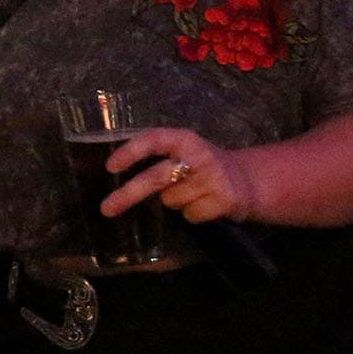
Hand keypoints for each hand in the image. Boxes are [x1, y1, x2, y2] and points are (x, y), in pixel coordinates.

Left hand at [101, 127, 258, 224]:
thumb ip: (158, 160)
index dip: (131, 152)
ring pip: (171, 201)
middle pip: (156, 177)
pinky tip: (205, 204)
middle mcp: (198, 155)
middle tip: (106, 209)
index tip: (110, 167)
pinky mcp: (224, 199)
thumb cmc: (202, 167)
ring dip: (174, 203)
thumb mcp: (182, 153)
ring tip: (191, 194)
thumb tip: (117, 179)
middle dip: (128, 194)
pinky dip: (192, 215)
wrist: (246, 180)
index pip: (153, 139)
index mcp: (183, 138)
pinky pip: (190, 215)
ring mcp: (213, 177)